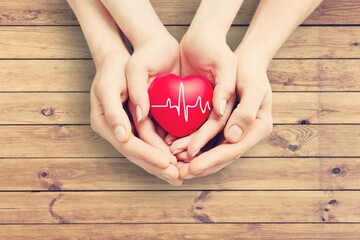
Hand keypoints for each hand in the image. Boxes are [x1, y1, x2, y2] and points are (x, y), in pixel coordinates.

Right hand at [90, 52, 181, 185]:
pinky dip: (162, 152)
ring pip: (144, 152)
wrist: (120, 59)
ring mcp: (126, 129)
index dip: (148, 155)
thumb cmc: (113, 69)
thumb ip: (113, 111)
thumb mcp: (109, 86)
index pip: (128, 145)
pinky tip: (176, 160)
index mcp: (105, 123)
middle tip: (177, 177)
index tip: (167, 163)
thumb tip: (122, 136)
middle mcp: (115, 130)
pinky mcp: (137, 125)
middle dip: (157, 166)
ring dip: (161, 165)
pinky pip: (150, 143)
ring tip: (179, 175)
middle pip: (137, 154)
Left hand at [177, 53, 272, 178]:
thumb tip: (232, 137)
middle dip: (200, 166)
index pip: (233, 149)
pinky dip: (192, 146)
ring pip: (212, 151)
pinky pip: (207, 140)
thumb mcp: (252, 86)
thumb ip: (246, 111)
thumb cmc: (249, 71)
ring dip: (193, 159)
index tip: (192, 167)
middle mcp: (246, 133)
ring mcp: (234, 131)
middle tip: (178, 174)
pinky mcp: (222, 126)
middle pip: (222, 156)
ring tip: (174, 164)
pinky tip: (176, 150)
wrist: (244, 63)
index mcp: (258, 128)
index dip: (212, 160)